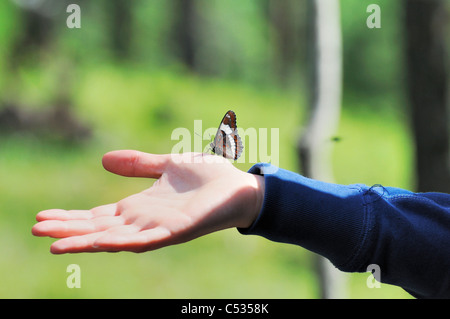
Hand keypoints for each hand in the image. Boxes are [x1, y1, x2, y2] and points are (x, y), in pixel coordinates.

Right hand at [32, 151, 264, 253]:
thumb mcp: (166, 165)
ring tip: (55, 244)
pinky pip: (148, 240)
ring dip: (86, 241)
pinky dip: (124, 242)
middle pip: (99, 229)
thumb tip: (103, 161)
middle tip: (37, 229)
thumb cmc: (208, 177)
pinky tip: (103, 242)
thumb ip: (138, 165)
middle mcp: (145, 221)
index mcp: (140, 207)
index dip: (71, 217)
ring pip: (116, 238)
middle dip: (68, 230)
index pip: (98, 216)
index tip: (43, 216)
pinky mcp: (178, 230)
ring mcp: (160, 228)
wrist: (241, 187)